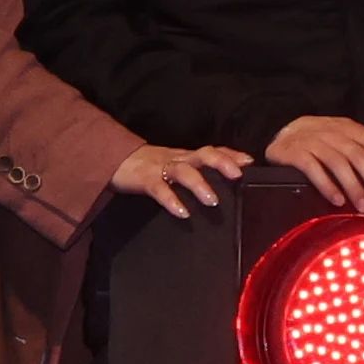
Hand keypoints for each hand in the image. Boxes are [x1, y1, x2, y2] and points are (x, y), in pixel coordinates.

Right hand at [111, 140, 254, 220]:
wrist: (112, 160)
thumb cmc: (148, 167)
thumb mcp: (175, 166)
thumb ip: (194, 172)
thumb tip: (220, 189)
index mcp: (186, 156)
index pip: (212, 150)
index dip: (231, 154)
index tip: (250, 161)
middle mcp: (178, 158)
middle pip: (203, 154)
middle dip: (222, 162)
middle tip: (238, 175)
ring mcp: (160, 167)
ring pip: (183, 171)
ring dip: (199, 184)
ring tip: (212, 200)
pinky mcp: (144, 179)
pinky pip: (159, 189)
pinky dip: (171, 200)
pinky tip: (182, 213)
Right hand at [266, 115, 363, 211]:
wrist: (279, 136)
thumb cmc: (317, 143)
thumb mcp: (340, 141)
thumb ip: (360, 153)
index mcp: (348, 128)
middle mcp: (331, 132)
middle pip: (358, 155)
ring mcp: (311, 140)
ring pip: (338, 163)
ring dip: (354, 187)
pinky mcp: (292, 152)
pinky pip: (312, 169)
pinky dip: (327, 185)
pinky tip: (337, 200)